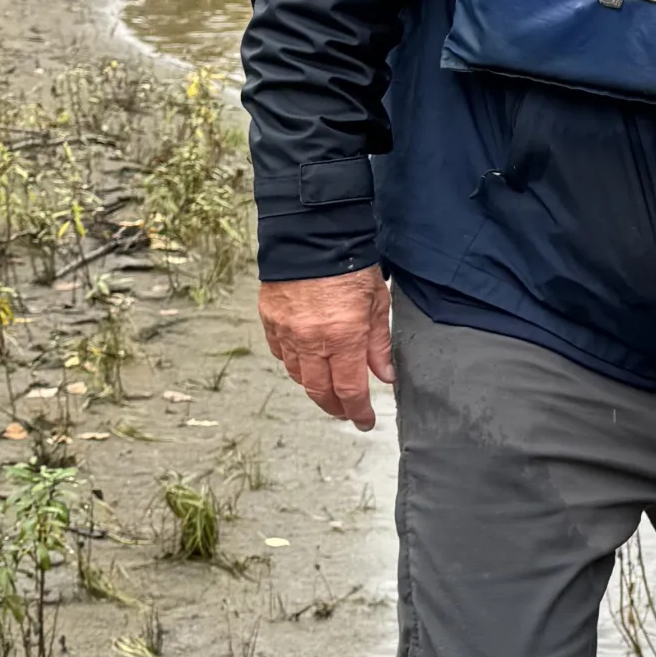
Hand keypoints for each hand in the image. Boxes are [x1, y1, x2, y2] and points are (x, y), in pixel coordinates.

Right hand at [259, 266, 394, 431]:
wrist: (312, 235)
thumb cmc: (351, 265)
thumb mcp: (378, 304)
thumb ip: (379, 344)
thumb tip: (385, 375)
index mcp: (344, 337)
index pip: (350, 389)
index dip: (358, 411)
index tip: (365, 421)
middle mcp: (312, 340)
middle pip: (320, 390)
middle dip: (335, 407)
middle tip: (346, 412)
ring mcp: (287, 331)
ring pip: (298, 375)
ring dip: (315, 386)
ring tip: (329, 389)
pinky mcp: (270, 320)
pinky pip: (280, 354)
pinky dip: (294, 364)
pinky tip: (306, 363)